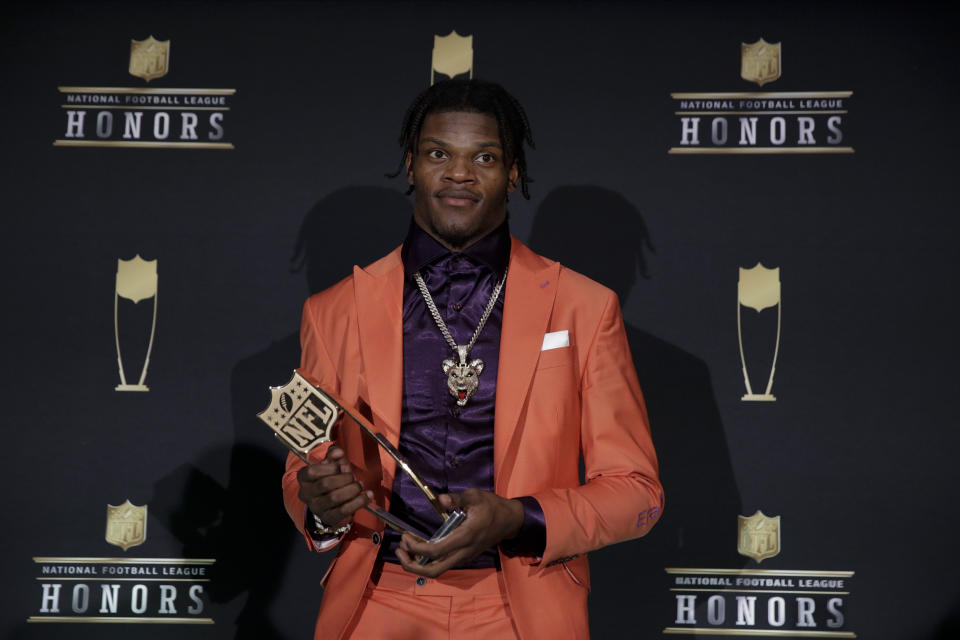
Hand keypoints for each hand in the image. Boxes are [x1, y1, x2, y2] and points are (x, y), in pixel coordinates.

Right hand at [296, 445, 372, 526]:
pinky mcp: (328, 518)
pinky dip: (359, 502)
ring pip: (334, 498)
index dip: (330, 468)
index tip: (341, 467)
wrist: (334, 501)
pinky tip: (367, 496)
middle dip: (344, 478)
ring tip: (360, 485)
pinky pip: (344, 511)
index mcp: (304, 478)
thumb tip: (337, 452)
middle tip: (353, 477)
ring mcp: (316, 507)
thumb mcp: (333, 463)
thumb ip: (334, 454)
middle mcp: (306, 494)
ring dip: (352, 489)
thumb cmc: (333, 478)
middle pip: (325, 484)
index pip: (311, 472)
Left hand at [395, 490, 523, 577]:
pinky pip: (442, 564)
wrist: (509, 521)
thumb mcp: (475, 496)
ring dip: (418, 564)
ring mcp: (464, 557)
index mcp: (465, 537)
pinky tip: (419, 547)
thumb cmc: (491, 507)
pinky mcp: (463, 557)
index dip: (416, 548)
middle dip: (412, 565)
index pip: (435, 551)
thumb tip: (441, 499)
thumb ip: (457, 498)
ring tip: (405, 549)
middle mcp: (463, 552)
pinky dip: (427, 560)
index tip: (406, 537)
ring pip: (437, 570)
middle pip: (434, 571)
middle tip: (400, 550)